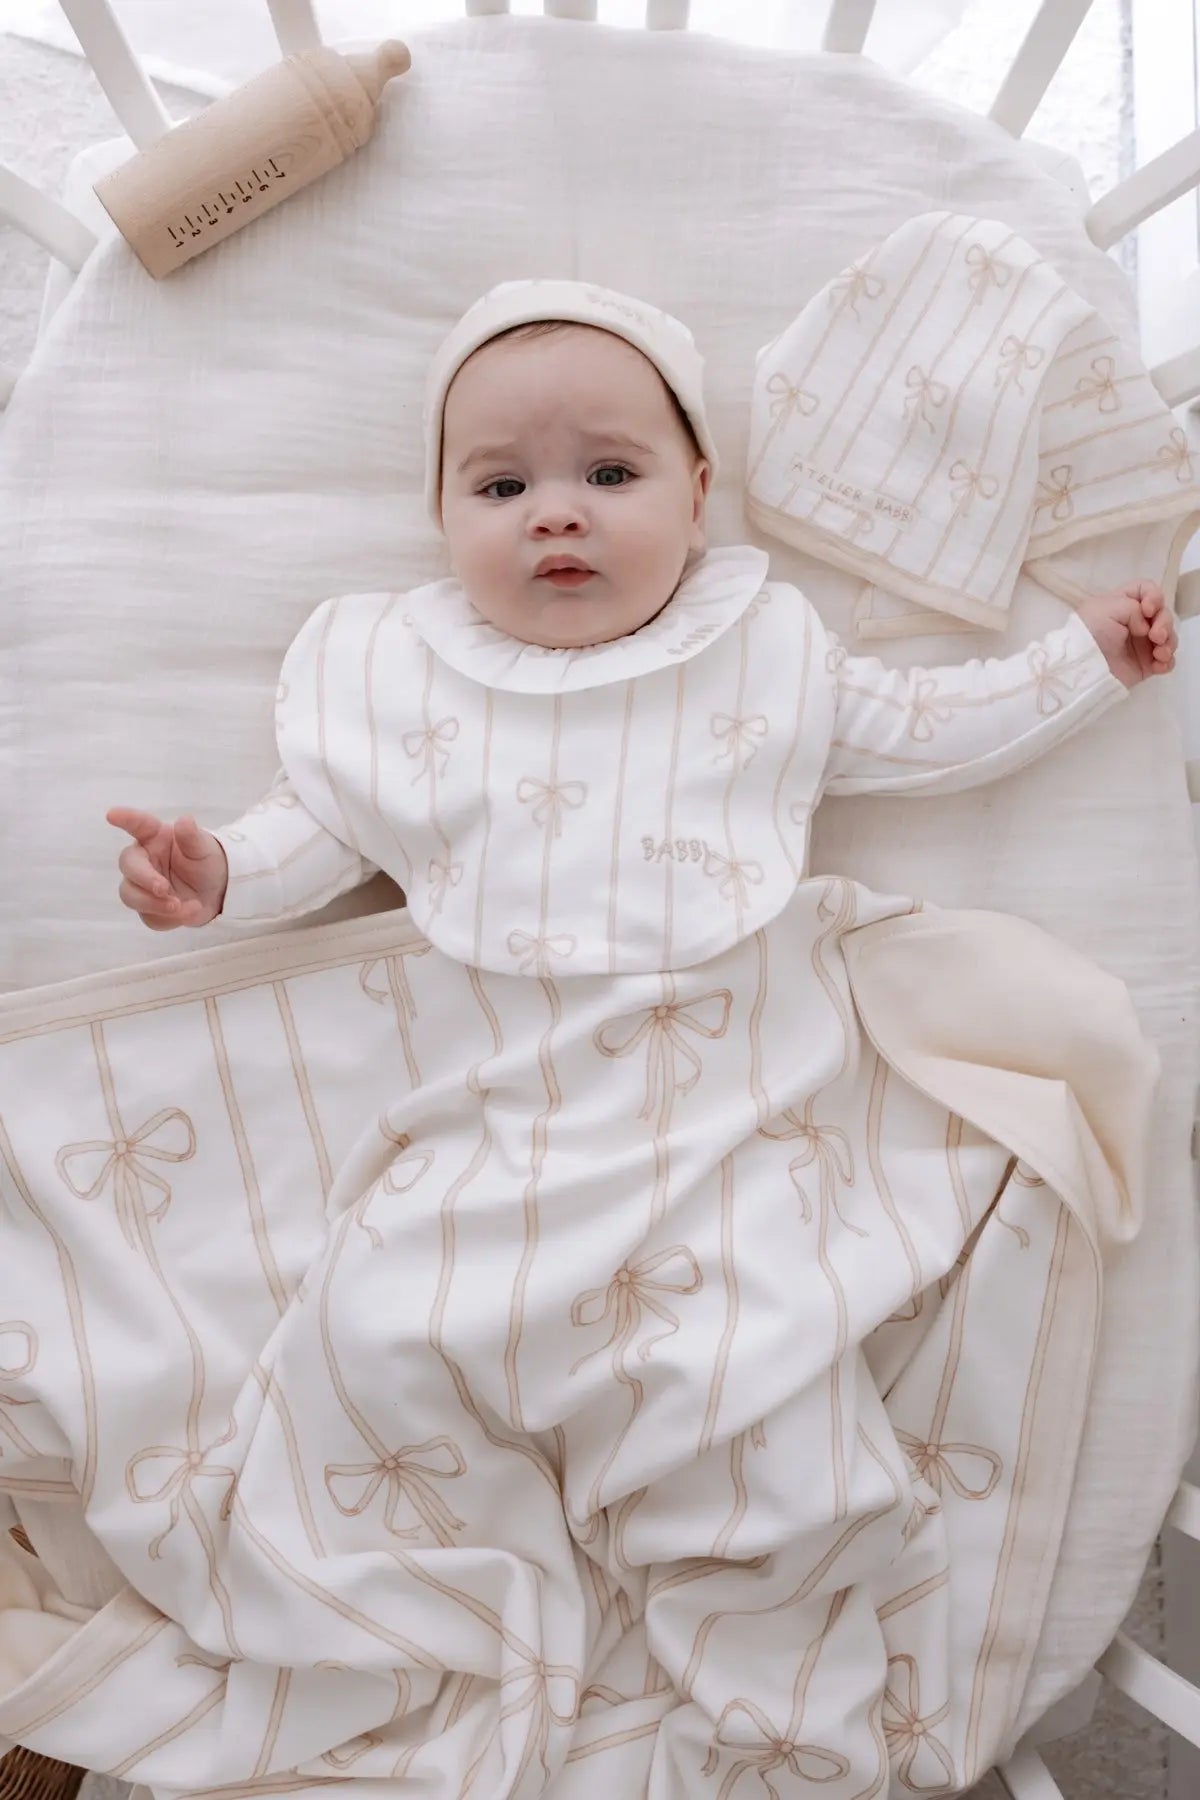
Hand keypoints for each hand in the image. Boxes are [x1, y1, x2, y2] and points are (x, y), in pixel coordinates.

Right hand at [106, 807, 228, 928]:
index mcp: (155, 838)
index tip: (112, 814)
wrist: (217, 891)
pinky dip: (169, 919)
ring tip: (180, 906)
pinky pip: (149, 917)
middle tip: (164, 889)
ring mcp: (142, 886)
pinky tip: (188, 912)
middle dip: (144, 880)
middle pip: (128, 868)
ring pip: (131, 896)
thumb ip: (192, 836)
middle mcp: (143, 860)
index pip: (138, 825)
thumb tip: (184, 821)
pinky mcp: (148, 909)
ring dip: (154, 904)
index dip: (125, 819)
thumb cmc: (205, 861)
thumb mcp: (204, 847)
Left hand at [1075, 581, 1177, 689]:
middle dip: (1165, 622)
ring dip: (1169, 642)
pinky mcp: (1144, 664)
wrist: (1082, 668)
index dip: (1154, 596)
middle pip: (1162, 613)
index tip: (1148, 610)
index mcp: (1122, 603)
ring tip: (1159, 653)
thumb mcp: (1107, 608)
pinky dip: (1167, 661)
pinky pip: (1166, 660)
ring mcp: (1140, 643)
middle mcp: (1133, 622)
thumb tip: (1145, 627)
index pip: (1146, 590)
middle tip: (1156, 636)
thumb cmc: (1091, 633)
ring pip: (1168, 636)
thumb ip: (1133, 607)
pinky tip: (1158, 665)